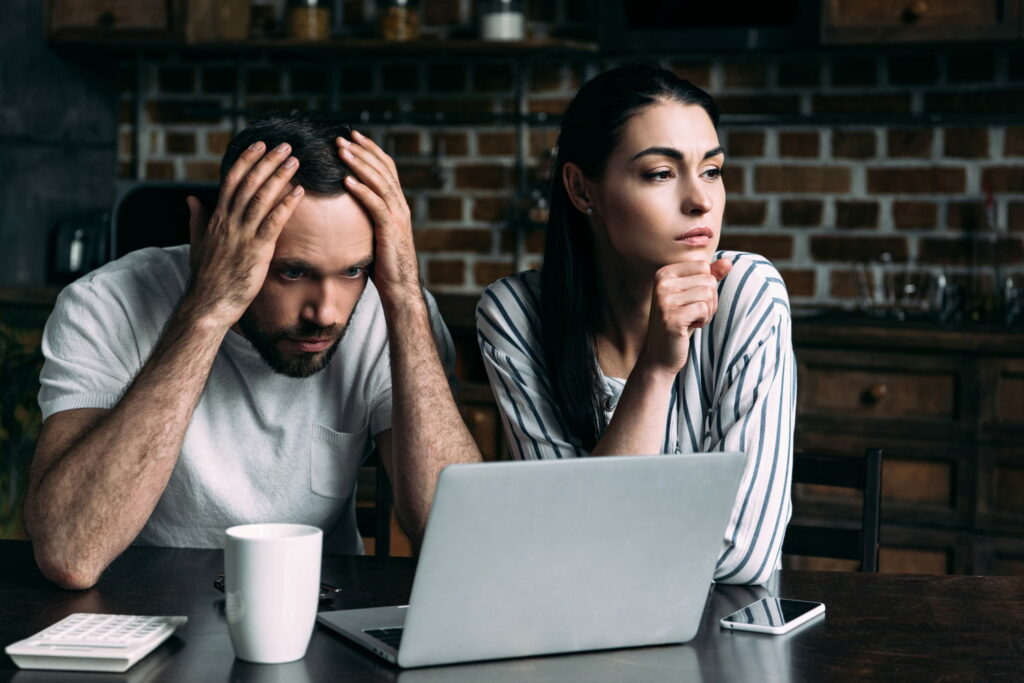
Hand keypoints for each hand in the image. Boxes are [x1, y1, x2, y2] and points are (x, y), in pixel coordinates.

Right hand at [185, 141, 303, 326]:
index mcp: (216, 218)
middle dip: (267, 161)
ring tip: (294, 161)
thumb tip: (191, 199)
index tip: (260, 145)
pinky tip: (299, 191)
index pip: (231, 180)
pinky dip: (286, 204)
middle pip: (249, 183)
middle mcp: (228, 221)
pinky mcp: (256, 250)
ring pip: (261, 198)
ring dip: (279, 176)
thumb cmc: (206, 277)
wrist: (209, 303)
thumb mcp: (197, 243)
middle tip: (285, 146)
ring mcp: (241, 235)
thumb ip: (197, 219)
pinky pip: (273, 222)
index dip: (247, 160)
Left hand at [336, 130, 419, 299]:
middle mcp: (400, 206)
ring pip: (379, 182)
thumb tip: (348, 205)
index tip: (353, 136)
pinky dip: (361, 190)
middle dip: (362, 151)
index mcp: (398, 204)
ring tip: (341, 151)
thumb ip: (368, 216)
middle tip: (342, 137)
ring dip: (359, 164)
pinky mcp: (390, 230)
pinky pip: (375, 205)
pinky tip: (346, 180)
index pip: (387, 168)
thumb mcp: (376, 234)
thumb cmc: (385, 264)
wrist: (400, 288)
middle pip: (383, 169)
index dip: (371, 150)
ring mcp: (397, 217)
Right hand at [639, 256, 732, 375]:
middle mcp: (661, 283)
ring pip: (708, 294)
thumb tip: (728, 262)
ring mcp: (664, 299)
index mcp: (664, 273)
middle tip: (695, 314)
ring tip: (693, 320)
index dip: (707, 285)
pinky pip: (704, 308)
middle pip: (708, 280)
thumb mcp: (693, 296)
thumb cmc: (679, 323)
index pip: (703, 266)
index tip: (693, 301)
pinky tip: (690, 327)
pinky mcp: (671, 316)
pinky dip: (704, 320)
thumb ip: (709, 277)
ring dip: (708, 311)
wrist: (659, 355)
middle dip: (710, 300)